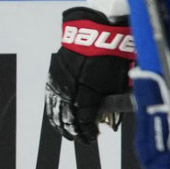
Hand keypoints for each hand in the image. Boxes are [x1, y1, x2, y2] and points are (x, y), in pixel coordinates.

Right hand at [45, 7, 133, 143]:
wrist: (96, 29)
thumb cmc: (112, 53)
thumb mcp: (118, 80)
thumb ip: (112, 100)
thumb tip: (110, 114)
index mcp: (86, 95)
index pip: (83, 122)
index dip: (87, 132)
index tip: (93, 137)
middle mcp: (69, 91)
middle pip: (67, 119)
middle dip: (74, 131)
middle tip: (81, 138)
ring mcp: (59, 84)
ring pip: (56, 110)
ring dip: (61, 123)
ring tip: (68, 132)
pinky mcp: (54, 76)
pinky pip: (51, 99)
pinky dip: (53, 110)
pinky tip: (56, 116)